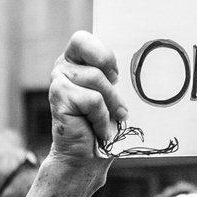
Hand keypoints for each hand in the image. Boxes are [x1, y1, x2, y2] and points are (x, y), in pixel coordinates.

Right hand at [48, 31, 126, 165]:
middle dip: (111, 80)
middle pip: (96, 58)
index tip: (115, 76)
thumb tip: (138, 60)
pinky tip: (98, 129)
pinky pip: (92, 100)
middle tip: (115, 100)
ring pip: (97, 79)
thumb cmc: (105, 124)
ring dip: (111, 105)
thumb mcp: (114, 94)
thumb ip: (115, 75)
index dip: (103, 54)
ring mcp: (58, 81)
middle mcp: (63, 66)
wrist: (87, 157)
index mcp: (76, 60)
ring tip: (110, 121)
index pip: (83, 39)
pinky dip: (102, 118)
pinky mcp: (58, 97)